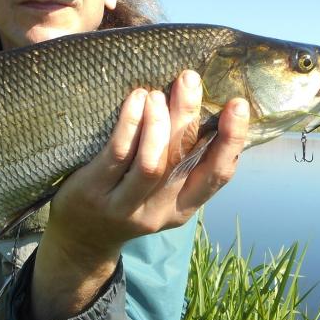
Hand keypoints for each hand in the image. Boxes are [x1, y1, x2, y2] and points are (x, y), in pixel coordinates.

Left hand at [27, 70, 248, 319]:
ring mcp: (124, 204)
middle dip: (189, 116)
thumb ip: (182, 164)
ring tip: (158, 92)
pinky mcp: (93, 191)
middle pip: (182, 160)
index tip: (238, 104)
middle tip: (190, 79)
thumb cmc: (125, 202)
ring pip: (152, 162)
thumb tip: (204, 110)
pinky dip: (129, 124)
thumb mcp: (160, 194)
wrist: (81, 241)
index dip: (232, 140)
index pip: (217, 175)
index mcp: (182, 207)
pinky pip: (117, 155)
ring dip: (158, 123)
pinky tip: (135, 101)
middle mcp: (157, 209)